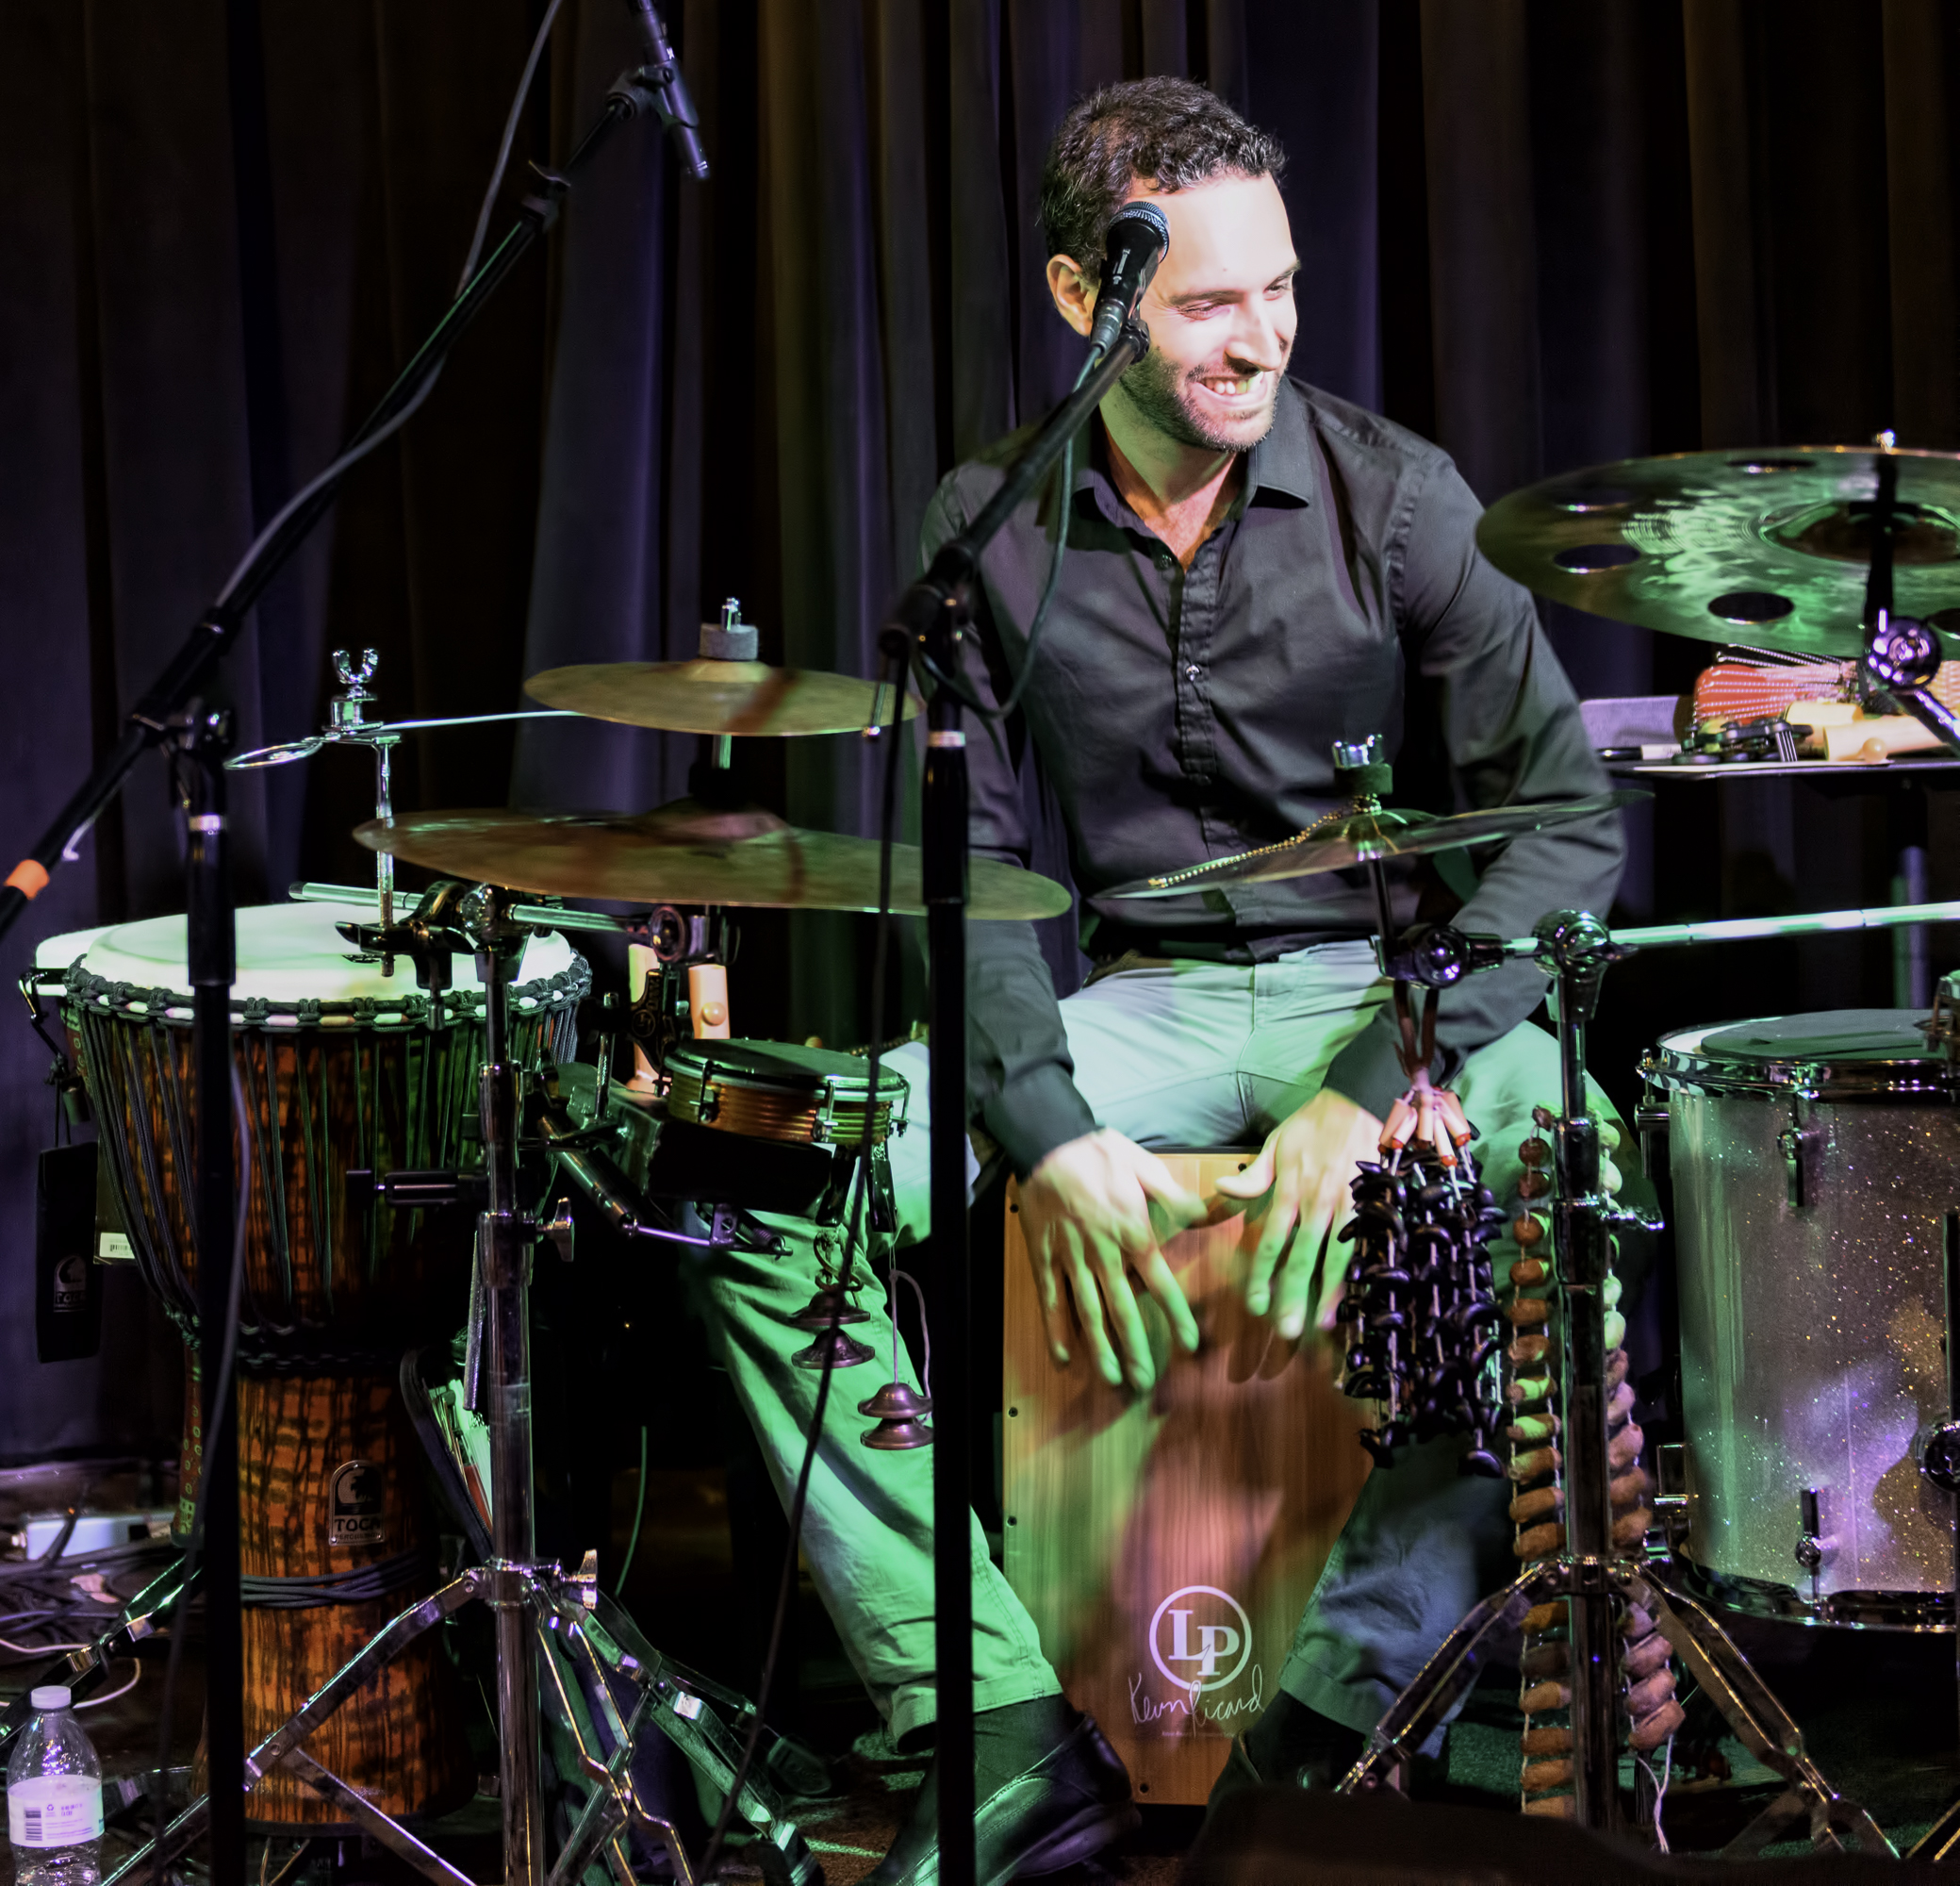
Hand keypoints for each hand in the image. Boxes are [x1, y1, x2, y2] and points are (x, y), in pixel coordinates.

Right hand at [1019, 1129, 1206, 1390]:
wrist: (1048, 1142)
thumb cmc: (1099, 1153)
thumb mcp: (1146, 1168)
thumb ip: (1177, 1199)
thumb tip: (1211, 1213)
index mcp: (1133, 1232)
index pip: (1160, 1283)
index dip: (1176, 1315)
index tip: (1190, 1344)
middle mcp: (1104, 1253)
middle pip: (1122, 1309)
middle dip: (1135, 1347)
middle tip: (1145, 1381)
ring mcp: (1071, 1258)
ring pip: (1087, 1310)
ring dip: (1100, 1347)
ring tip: (1111, 1378)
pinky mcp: (1045, 1257)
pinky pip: (1051, 1298)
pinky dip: (1056, 1329)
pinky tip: (1064, 1356)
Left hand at [1214, 1088, 1383, 1339]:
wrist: (1358, 1101)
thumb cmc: (1312, 1125)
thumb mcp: (1275, 1144)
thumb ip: (1253, 1176)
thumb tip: (1221, 1189)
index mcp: (1290, 1189)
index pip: (1271, 1241)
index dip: (1263, 1275)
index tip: (1256, 1305)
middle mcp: (1318, 1202)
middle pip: (1302, 1257)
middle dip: (1293, 1296)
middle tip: (1286, 1330)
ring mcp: (1348, 1205)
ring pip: (1337, 1256)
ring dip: (1330, 1292)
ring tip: (1323, 1324)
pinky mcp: (1372, 1204)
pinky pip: (1365, 1244)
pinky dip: (1360, 1271)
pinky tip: (1358, 1294)